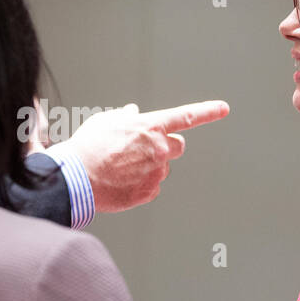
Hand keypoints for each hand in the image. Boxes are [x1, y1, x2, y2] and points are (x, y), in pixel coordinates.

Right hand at [66, 100, 229, 212]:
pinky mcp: (149, 192)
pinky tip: (122, 182)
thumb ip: (124, 116)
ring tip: (122, 168)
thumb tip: (133, 112)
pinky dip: (141, 184)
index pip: (186, 116)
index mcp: (150, 127)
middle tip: (144, 150)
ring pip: (163, 168)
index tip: (223, 109)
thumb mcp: (104, 122)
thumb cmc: (87, 147)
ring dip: (150, 166)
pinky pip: (152, 186)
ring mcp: (156, 172)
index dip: (208, 111)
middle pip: (178, 146)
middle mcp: (159, 149)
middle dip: (166, 146)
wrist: (76, 178)